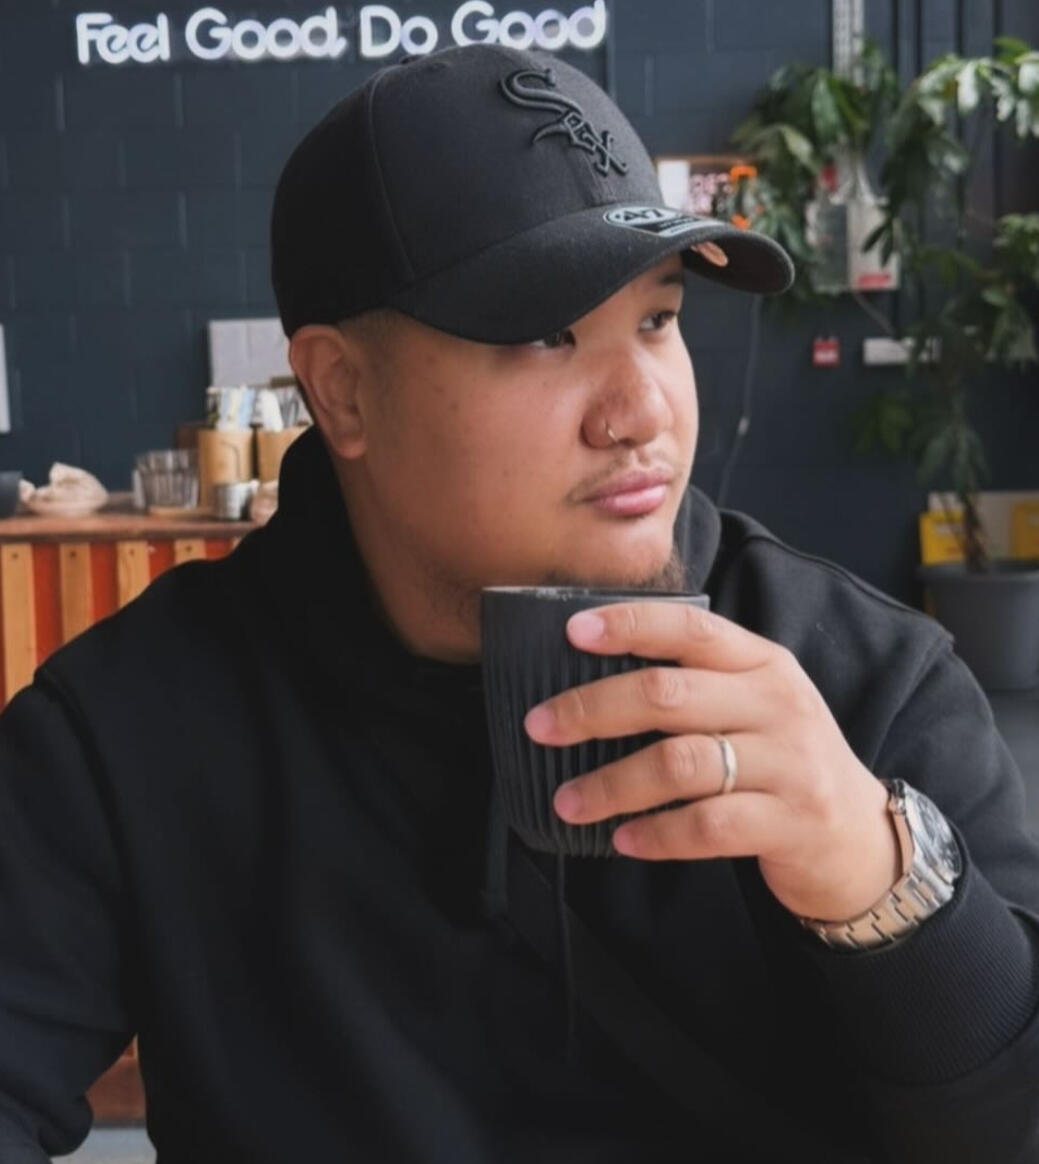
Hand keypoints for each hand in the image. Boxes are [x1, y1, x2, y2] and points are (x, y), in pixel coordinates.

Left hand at [523, 602, 901, 922]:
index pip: (690, 628)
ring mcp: (789, 764)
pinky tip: (623, 839)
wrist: (860, 837)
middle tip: (540, 727)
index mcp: (763, 663)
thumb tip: (591, 680)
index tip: (572, 633)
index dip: (629, 625)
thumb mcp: (755, 705)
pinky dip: (656, 833)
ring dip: (611, 784)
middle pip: (669, 695)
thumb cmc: (783, 761)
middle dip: (592, 709)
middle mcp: (778, 704)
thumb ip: (696, 685)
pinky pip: (707, 826)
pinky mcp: (791, 822)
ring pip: (680, 764)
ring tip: (566, 801)